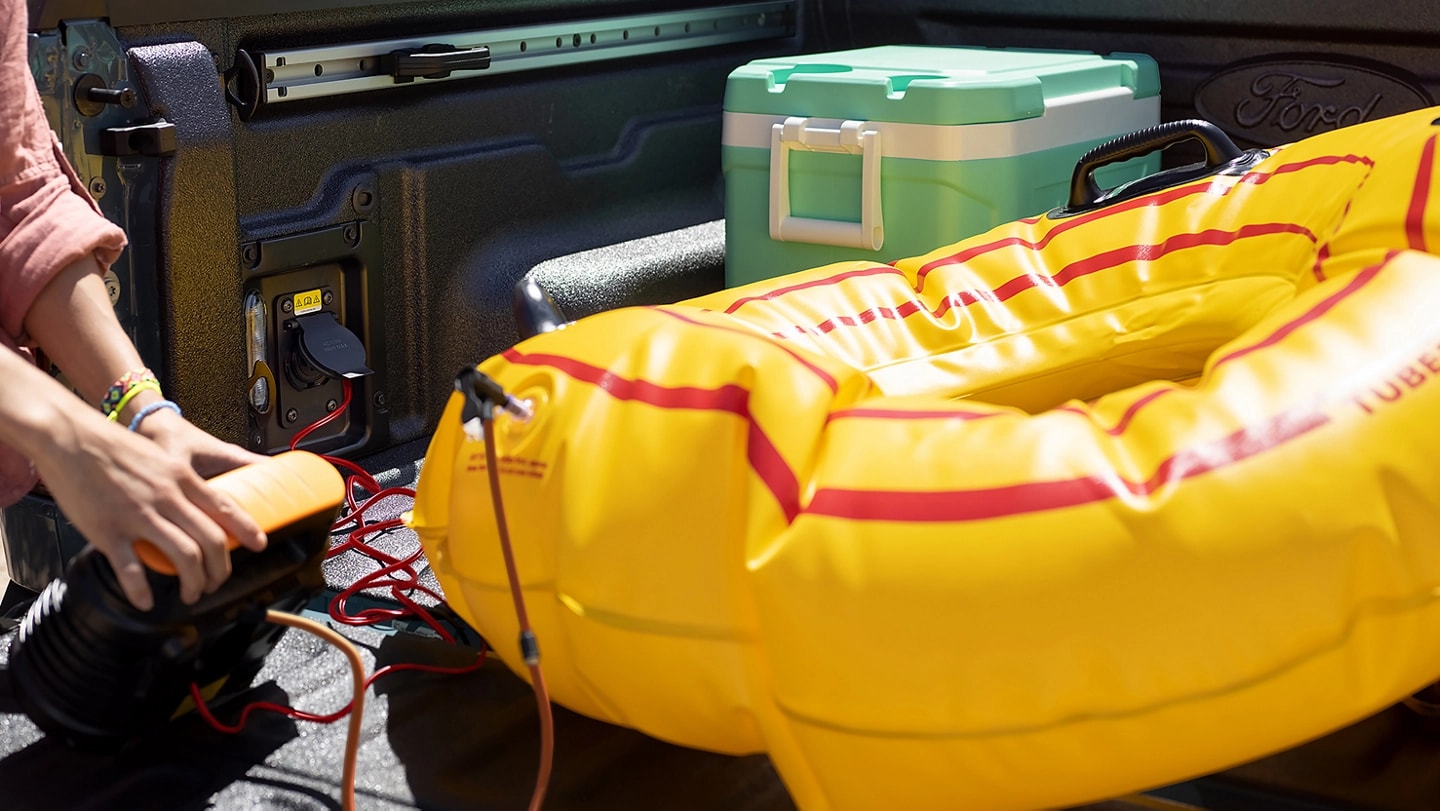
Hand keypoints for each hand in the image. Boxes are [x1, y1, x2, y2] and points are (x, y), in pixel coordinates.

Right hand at [31, 410, 267, 610]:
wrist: (69, 436)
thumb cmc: (110, 445)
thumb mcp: (159, 458)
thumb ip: (177, 482)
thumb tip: (192, 503)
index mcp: (181, 479)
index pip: (226, 508)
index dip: (247, 530)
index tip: (259, 545)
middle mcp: (167, 498)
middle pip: (211, 540)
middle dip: (220, 569)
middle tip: (217, 583)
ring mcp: (139, 516)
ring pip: (184, 557)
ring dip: (193, 583)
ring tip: (191, 594)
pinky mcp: (108, 531)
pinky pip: (132, 569)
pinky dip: (142, 591)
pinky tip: (146, 601)